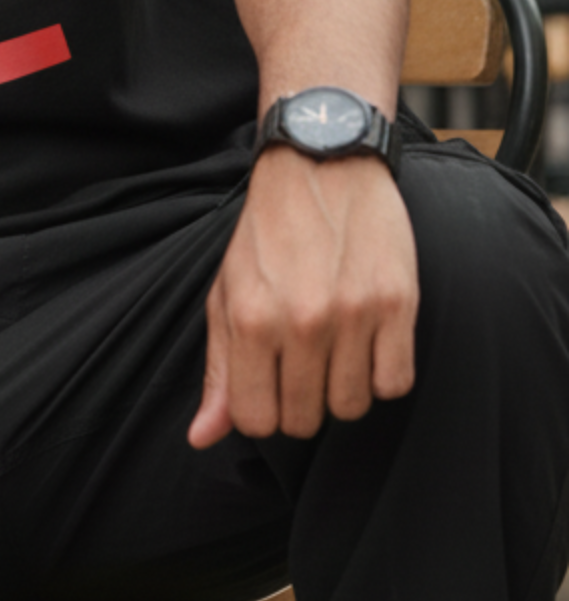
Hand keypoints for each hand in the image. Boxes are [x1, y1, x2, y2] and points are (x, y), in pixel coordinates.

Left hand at [188, 148, 417, 447]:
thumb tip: (202, 437)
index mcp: (250, 319)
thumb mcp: (227, 293)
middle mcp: (301, 321)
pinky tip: (368, 340)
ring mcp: (353, 314)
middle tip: (304, 361)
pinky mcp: (398, 304)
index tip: (271, 386)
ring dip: (343, 386)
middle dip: (302, 401)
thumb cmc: (268, 234)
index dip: (264, 411)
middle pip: (307, 420)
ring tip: (336, 346)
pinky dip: (383, 372)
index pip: (256, 421)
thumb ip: (219, 369)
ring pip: (353, 406)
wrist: (322, 164)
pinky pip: (396, 383)